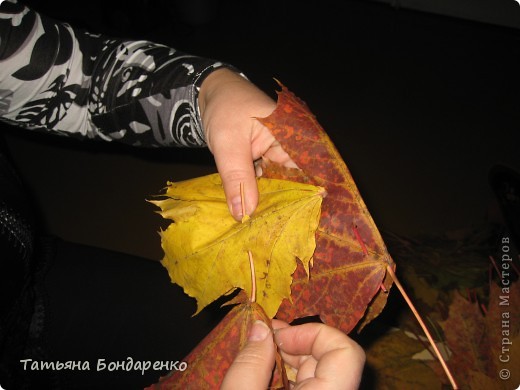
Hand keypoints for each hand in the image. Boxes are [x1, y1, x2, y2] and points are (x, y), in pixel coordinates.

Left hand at [198, 68, 296, 219]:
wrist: (210, 95)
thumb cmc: (225, 109)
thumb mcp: (228, 143)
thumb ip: (237, 178)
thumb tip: (244, 215)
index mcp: (295, 136)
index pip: (310, 173)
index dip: (308, 199)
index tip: (300, 224)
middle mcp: (293, 148)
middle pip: (296, 184)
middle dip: (286, 208)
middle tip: (277, 235)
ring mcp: (279, 157)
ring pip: (280, 187)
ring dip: (272, 205)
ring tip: (267, 232)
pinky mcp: (266, 163)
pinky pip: (267, 184)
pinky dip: (260, 197)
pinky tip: (255, 217)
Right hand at [221, 320, 364, 388]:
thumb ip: (250, 364)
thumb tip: (260, 327)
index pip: (345, 351)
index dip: (313, 334)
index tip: (278, 336)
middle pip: (328, 358)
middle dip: (292, 341)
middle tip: (258, 337)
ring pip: (317, 372)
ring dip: (286, 358)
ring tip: (255, 355)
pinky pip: (309, 386)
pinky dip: (286, 376)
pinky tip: (261, 375)